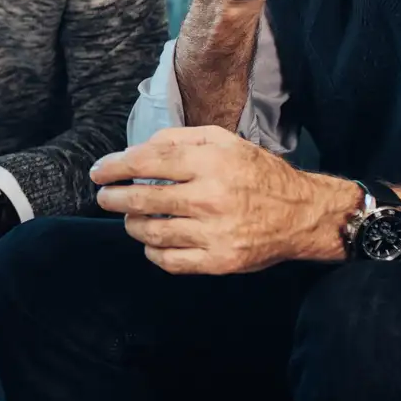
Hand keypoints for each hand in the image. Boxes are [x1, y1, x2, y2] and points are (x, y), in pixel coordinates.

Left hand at [91, 126, 359, 274]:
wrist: (301, 214)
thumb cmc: (257, 173)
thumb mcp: (224, 141)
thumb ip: (179, 139)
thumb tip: (136, 150)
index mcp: (211, 162)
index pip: (149, 162)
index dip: (116, 166)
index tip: (99, 172)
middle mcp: (211, 197)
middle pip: (142, 199)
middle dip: (114, 198)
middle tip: (105, 197)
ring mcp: (214, 233)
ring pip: (150, 231)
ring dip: (131, 224)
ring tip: (130, 217)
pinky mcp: (219, 261)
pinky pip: (169, 260)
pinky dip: (152, 250)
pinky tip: (152, 241)